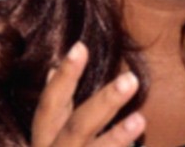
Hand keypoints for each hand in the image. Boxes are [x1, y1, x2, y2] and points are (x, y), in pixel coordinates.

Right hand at [31, 42, 145, 146]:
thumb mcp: (51, 138)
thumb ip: (56, 109)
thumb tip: (52, 69)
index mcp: (45, 140)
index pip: (50, 105)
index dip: (64, 78)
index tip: (80, 46)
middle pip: (75, 128)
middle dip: (102, 104)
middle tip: (131, 78)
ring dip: (116, 137)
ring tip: (140, 119)